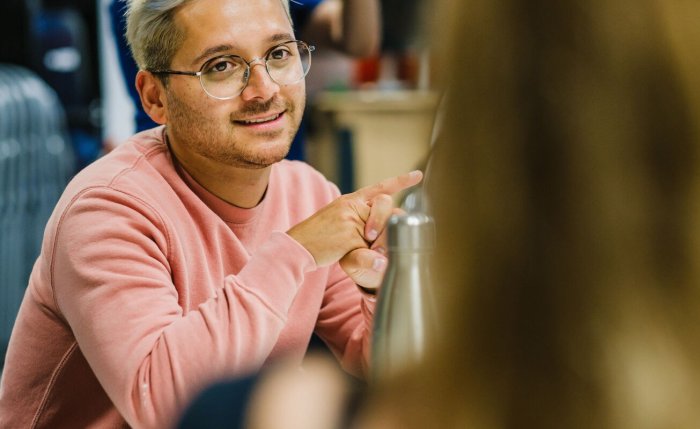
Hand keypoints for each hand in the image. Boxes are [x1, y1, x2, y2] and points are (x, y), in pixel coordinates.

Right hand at [287, 170, 421, 266]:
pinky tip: (341, 252)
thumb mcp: (339, 221)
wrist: (297, 246)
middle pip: (387, 209)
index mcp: (351, 201)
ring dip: (371, 245)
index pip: (380, 188)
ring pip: (380, 231)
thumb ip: (360, 220)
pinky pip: (368, 250)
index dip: (401, 181)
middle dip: (386, 224)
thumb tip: (379, 232)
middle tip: (370, 238)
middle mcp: (351, 206)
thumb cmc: (318, 237)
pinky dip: (360, 256)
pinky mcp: (348, 236)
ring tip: (349, 246)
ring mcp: (350, 220)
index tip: (418, 175)